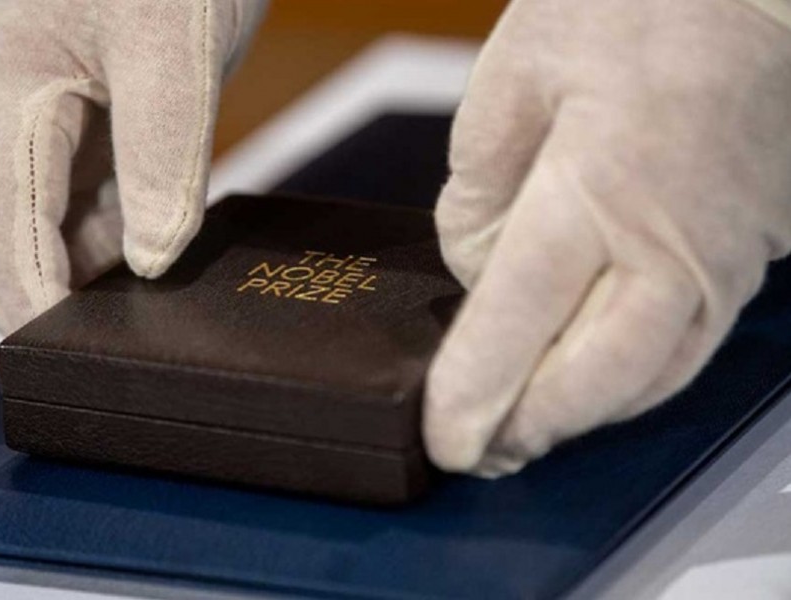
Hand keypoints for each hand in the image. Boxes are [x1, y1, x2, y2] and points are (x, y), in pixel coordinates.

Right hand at [0, 0, 265, 332]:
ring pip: (14, 228)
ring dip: (48, 278)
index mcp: (3, 92)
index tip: (63, 352)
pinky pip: (61, 209)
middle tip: (74, 358)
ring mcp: (30, 124)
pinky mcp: (72, 132)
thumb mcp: (173, 53)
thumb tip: (149, 259)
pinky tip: (128, 271)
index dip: (28, 296)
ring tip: (106, 325)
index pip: (1, 223)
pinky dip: (83, 250)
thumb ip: (161, 155)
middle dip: (17, 298)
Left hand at [425, 0, 790, 475]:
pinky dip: (632, 383)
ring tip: (524, 429)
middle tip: (478, 451)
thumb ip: (478, 188)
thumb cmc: (632, 8)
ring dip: (581, 415)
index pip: (520, 317)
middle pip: (596, 376)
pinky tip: (591, 387)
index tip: (443, 436)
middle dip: (530, 425)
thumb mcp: (513, 77)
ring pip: (650, 378)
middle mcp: (673, 239)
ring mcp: (723, 256)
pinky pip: (686, 348)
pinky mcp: (747, 258)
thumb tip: (477, 268)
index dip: (476, 388)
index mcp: (601, 184)